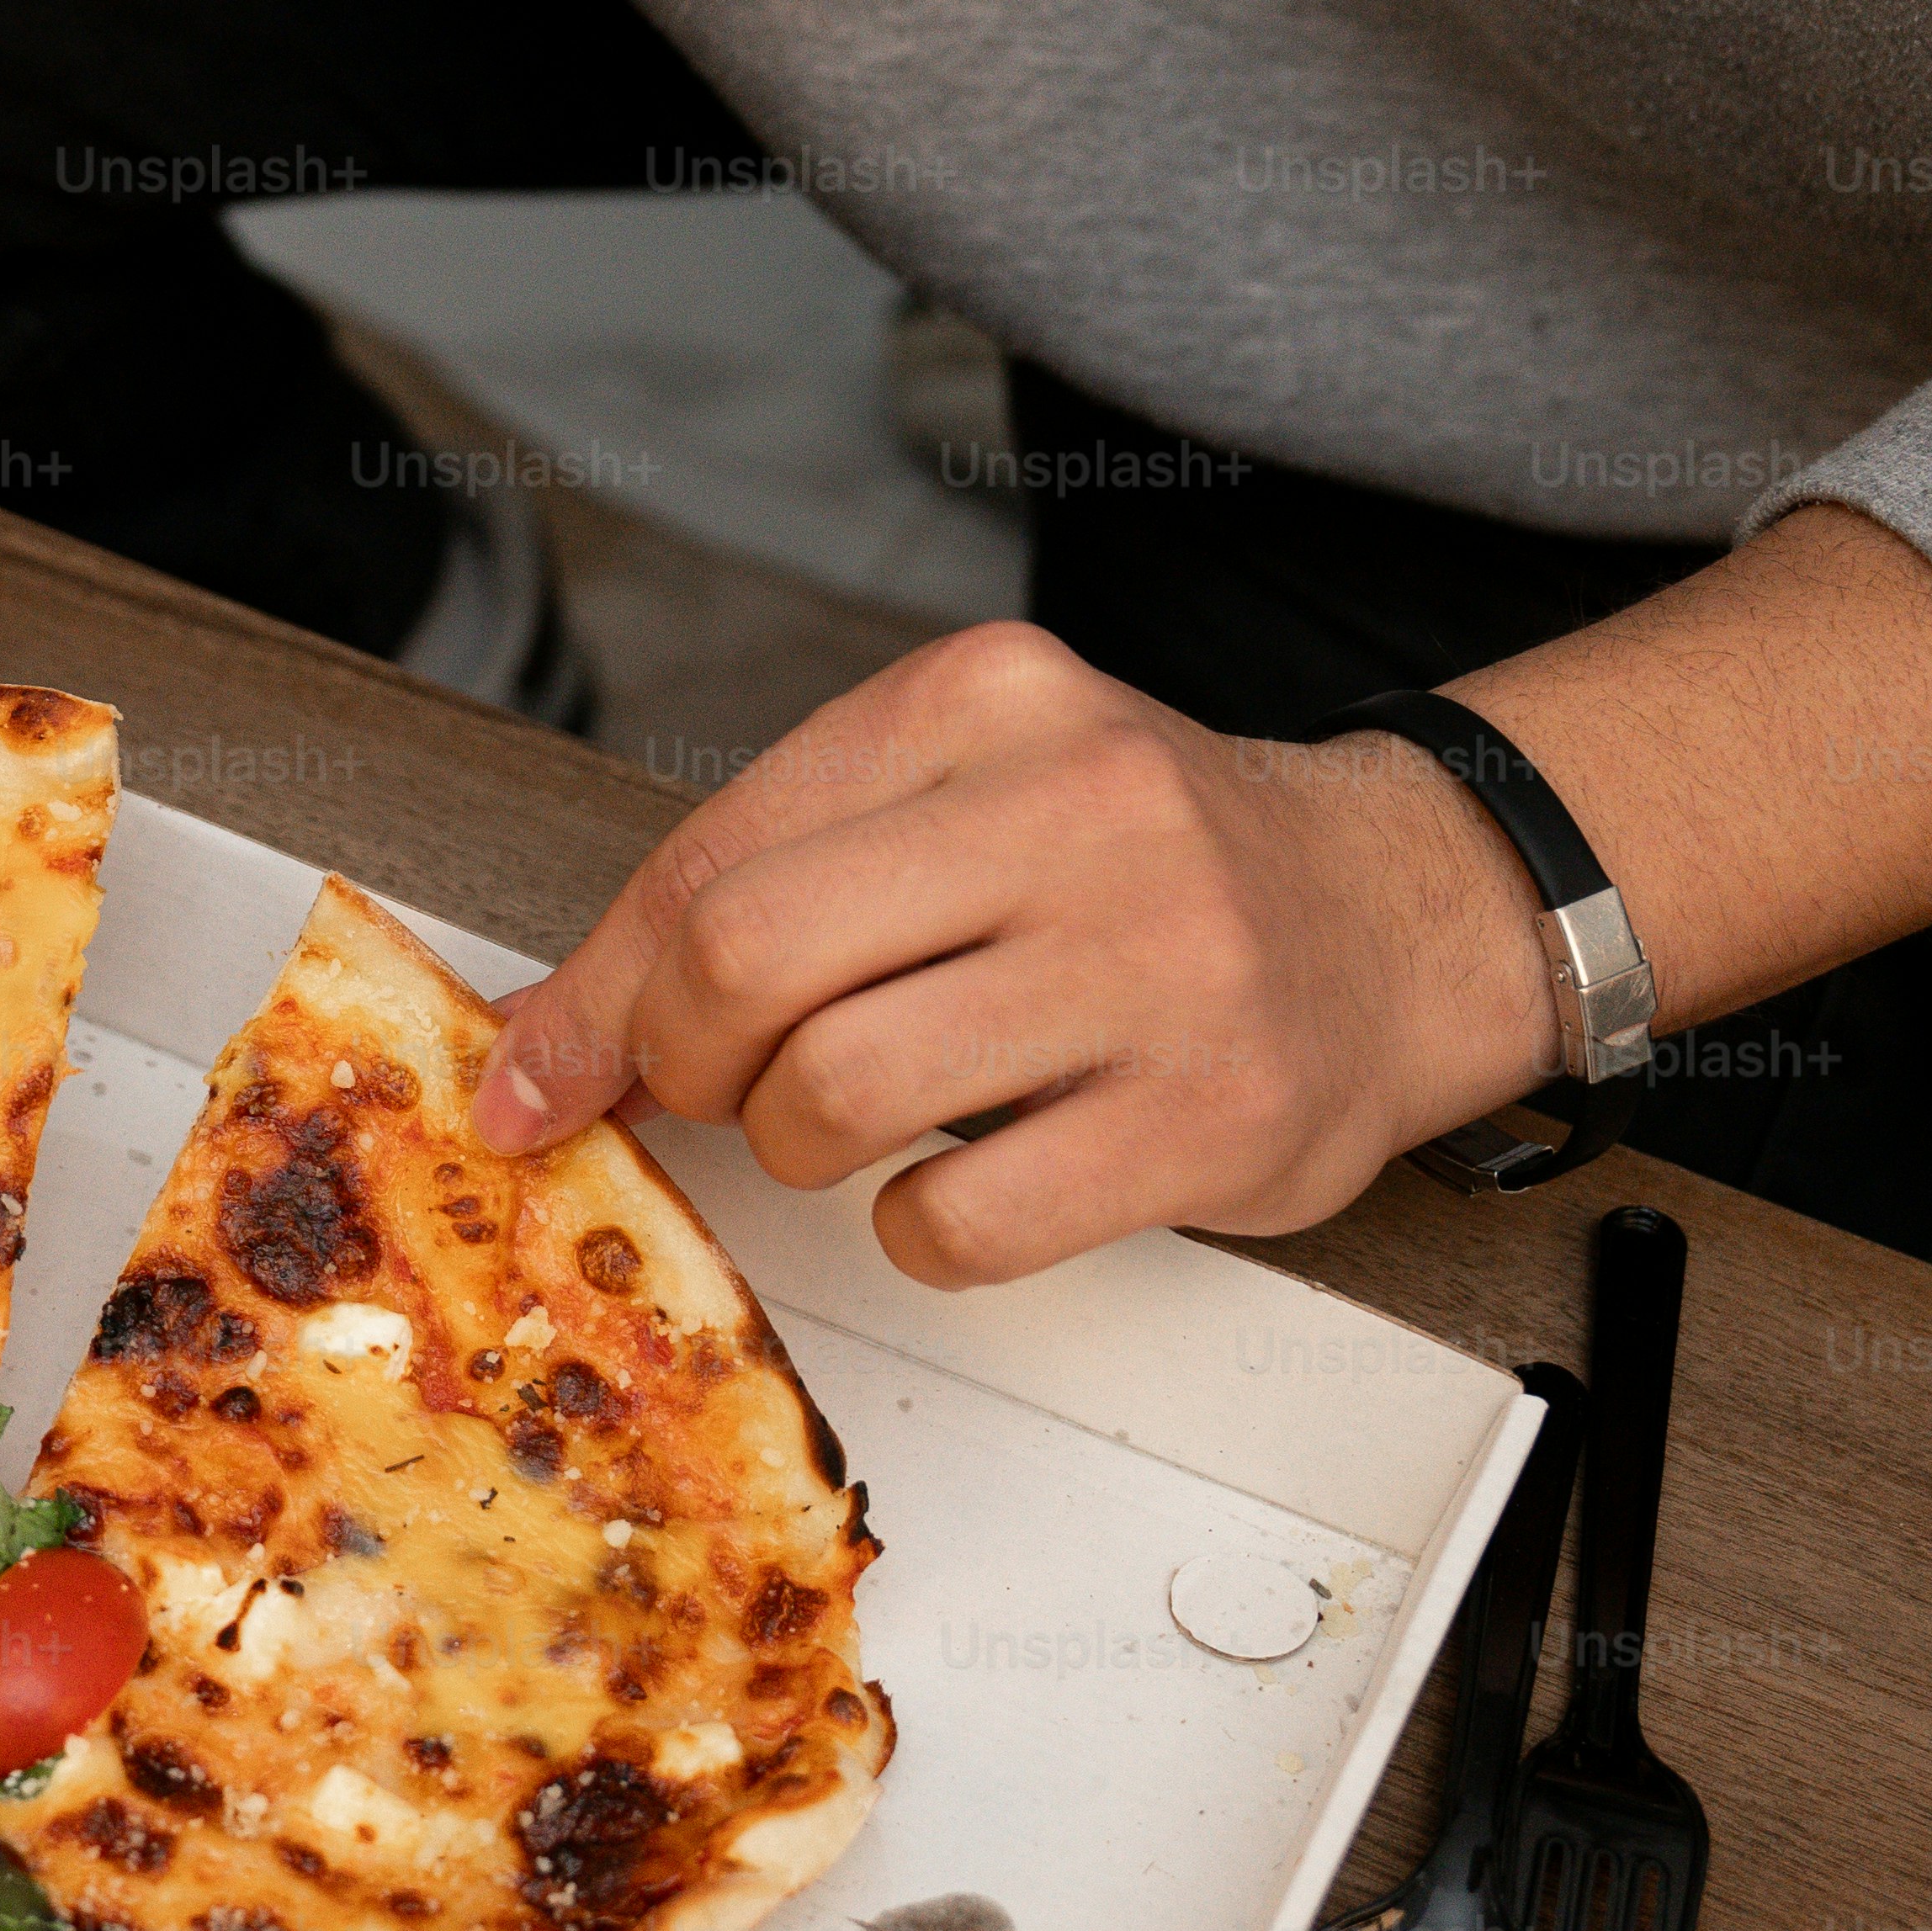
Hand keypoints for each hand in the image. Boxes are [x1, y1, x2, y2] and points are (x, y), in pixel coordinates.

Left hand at [468, 623, 1560, 1286]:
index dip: (595, 996)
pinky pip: (958, 1220)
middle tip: (725, 1089)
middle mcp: (1080, 805)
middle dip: (686, 1062)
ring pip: (835, 1096)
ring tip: (861, 1121)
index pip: (710, 859)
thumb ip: (749, 888)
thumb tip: (536, 1042)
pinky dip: (920, 1230)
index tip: (537, 1079)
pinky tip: (968, 1179)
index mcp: (984, 700)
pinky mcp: (1211, 1112)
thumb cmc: (1137, 871)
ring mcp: (1159, 960)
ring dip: (801, 1145)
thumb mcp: (949, 806)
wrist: (1396, 914)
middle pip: (745, 961)